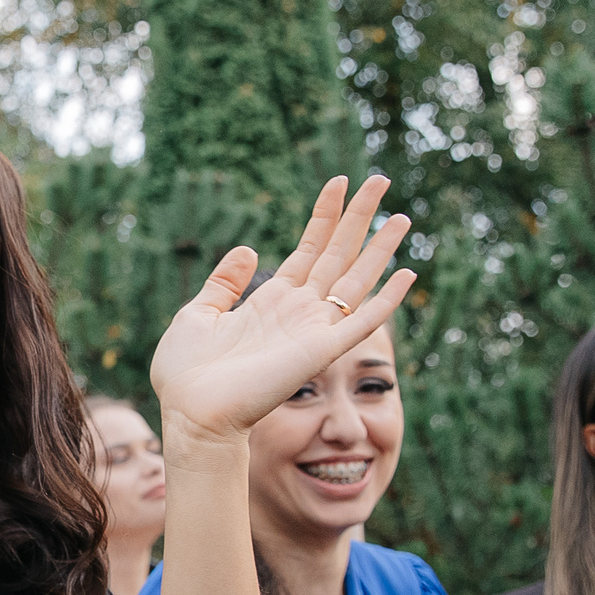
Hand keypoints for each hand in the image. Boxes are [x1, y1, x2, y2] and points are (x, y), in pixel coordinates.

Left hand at [148, 175, 414, 447]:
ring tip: (403, 216)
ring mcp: (312, 330)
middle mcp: (299, 312)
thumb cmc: (186, 373)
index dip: (324, 215)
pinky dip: (387, 299)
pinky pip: (362, 321)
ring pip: (356, 280)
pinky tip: (407, 274)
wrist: (191, 413)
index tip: (338, 181)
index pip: (308, 249)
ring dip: (381, 248)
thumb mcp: (198, 313)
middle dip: (359, 216)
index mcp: (271, 302)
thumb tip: (249, 249)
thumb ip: (224, 282)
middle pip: (338, 254)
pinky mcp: (320, 351)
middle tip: (381, 180)